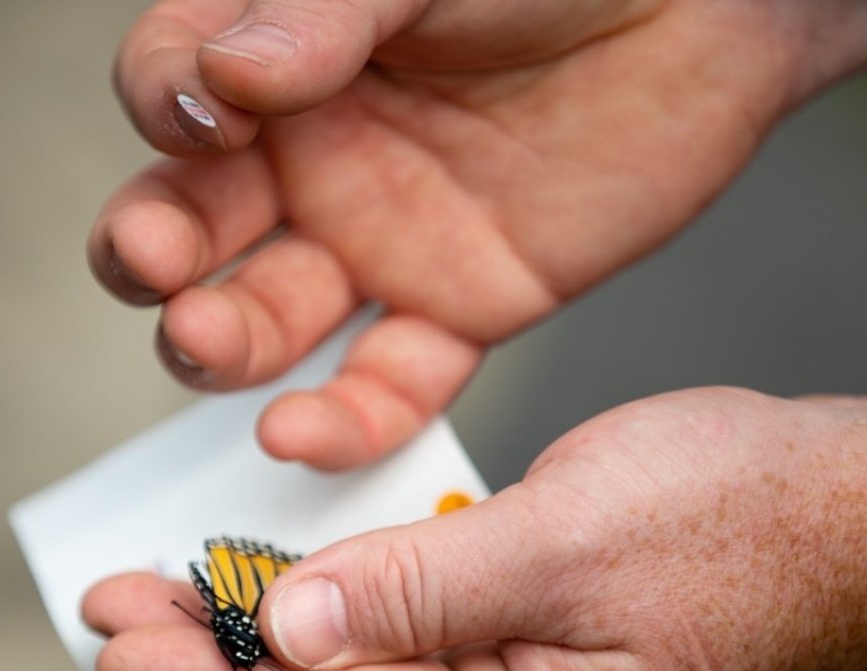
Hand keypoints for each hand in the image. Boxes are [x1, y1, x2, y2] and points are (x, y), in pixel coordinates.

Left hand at [84, 388, 866, 670]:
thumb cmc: (755, 523)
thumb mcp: (566, 540)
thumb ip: (414, 589)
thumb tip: (288, 627)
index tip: (119, 639)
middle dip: (229, 650)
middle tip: (118, 606)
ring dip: (285, 624)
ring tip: (181, 592)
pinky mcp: (548, 663)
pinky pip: (425, 640)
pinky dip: (357, 604)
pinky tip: (297, 582)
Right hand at [88, 0, 866, 468]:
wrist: (712, 9)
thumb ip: (320, 16)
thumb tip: (223, 79)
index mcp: (282, 57)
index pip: (174, 90)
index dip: (165, 109)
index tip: (204, 116)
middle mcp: (312, 157)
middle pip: (194, 224)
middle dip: (155, 251)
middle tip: (157, 262)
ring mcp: (379, 241)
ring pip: (269, 316)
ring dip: (222, 343)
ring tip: (207, 341)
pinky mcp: (456, 310)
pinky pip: (388, 382)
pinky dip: (346, 420)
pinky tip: (302, 432)